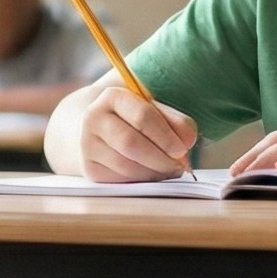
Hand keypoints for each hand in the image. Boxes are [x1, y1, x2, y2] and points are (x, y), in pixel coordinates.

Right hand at [78, 85, 197, 180]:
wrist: (98, 127)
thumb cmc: (133, 115)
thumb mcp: (153, 106)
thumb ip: (174, 119)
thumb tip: (188, 140)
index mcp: (112, 96)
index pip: (142, 116)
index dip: (165, 136)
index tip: (183, 148)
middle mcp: (94, 119)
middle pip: (131, 143)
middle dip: (161, 158)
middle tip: (180, 165)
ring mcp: (88, 145)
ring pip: (126, 166)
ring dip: (154, 172)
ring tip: (170, 170)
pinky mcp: (90, 168)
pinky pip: (120, 180)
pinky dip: (142, 180)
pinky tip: (153, 174)